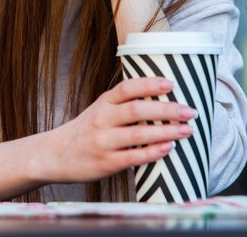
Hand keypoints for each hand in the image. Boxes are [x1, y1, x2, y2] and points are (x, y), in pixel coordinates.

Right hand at [43, 77, 195, 183]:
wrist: (56, 155)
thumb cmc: (87, 130)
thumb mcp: (100, 109)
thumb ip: (124, 103)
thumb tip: (162, 96)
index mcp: (104, 102)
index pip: (127, 88)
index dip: (149, 84)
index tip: (171, 83)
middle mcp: (102, 119)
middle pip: (137, 110)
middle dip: (167, 110)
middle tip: (190, 111)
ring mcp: (104, 142)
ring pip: (139, 134)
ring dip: (167, 132)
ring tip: (187, 130)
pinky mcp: (106, 163)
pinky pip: (134, 157)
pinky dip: (153, 152)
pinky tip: (169, 148)